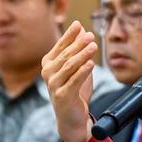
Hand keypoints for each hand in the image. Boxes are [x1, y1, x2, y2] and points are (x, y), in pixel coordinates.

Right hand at [41, 21, 97, 141]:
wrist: (71, 117)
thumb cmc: (74, 90)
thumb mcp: (78, 67)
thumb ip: (79, 50)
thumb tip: (83, 29)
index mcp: (49, 63)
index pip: (60, 45)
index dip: (69, 35)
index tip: (78, 24)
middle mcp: (48, 72)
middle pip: (66, 54)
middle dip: (79, 44)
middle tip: (91, 35)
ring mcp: (53, 85)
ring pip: (70, 66)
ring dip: (82, 55)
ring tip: (93, 46)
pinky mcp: (61, 96)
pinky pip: (73, 81)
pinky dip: (82, 72)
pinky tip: (91, 64)